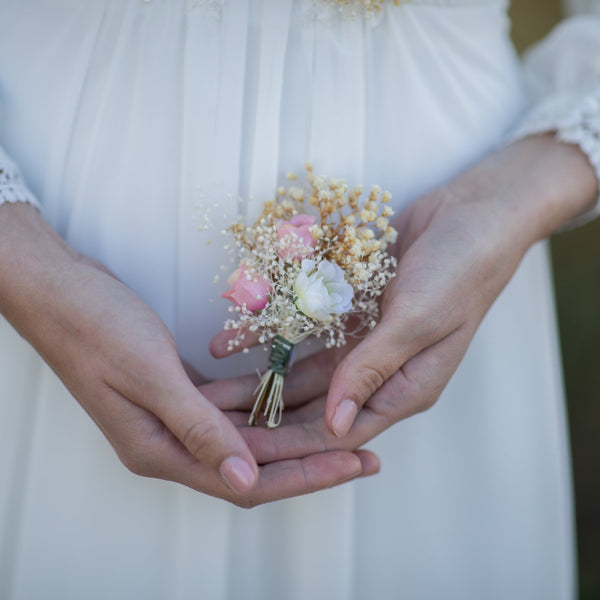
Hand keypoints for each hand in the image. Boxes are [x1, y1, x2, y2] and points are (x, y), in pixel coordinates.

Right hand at [0, 203, 377, 506]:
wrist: (61, 291)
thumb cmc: (97, 328)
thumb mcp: (150, 374)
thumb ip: (198, 427)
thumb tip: (246, 476)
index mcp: (160, 450)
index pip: (248, 480)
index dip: (306, 475)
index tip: (353, 463)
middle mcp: (171, 441)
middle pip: (256, 462)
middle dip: (312, 458)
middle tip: (365, 450)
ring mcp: (176, 415)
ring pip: (248, 434)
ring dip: (293, 431)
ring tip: (341, 424)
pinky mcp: (180, 390)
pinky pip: (232, 404)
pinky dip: (264, 402)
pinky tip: (295, 391)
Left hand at [211, 135, 597, 458]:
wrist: (470, 213)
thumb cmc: (459, 271)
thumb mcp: (417, 322)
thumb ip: (373, 370)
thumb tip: (335, 425)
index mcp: (404, 387)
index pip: (341, 430)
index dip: (291, 442)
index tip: (243, 447)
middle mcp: (380, 369)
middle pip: (314, 404)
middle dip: (265, 414)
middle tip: (214, 420)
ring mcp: (363, 337)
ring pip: (303, 367)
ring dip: (258, 375)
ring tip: (210, 385)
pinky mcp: (349, 307)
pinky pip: (303, 325)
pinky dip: (270, 330)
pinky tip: (231, 337)